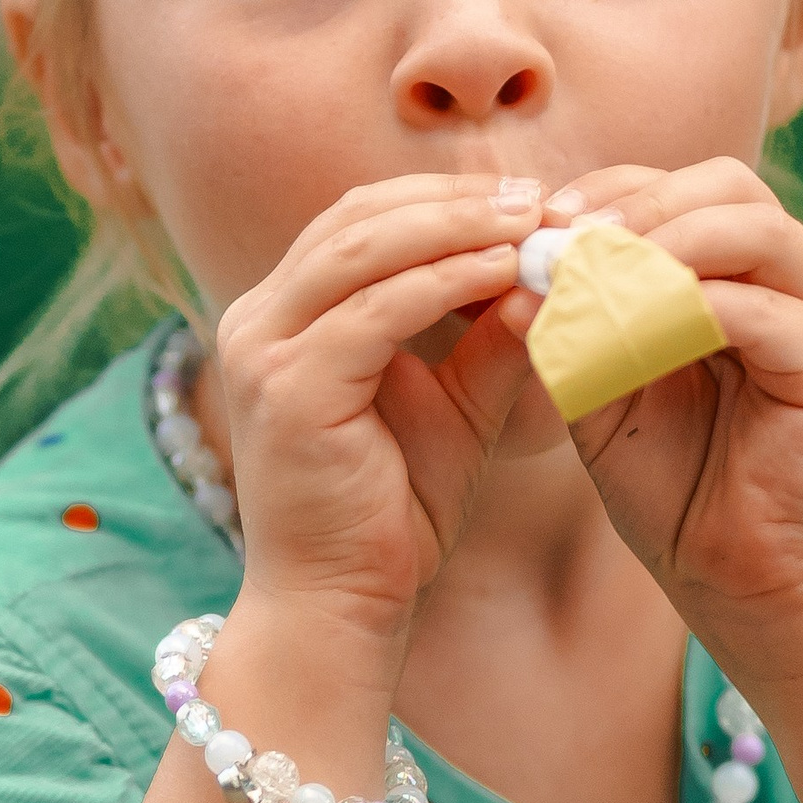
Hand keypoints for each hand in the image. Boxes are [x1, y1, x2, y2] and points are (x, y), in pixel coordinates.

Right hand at [213, 176, 537, 635]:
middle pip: (358, 216)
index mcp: (284, 316)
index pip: (360, 221)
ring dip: (455, 225)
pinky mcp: (288, 387)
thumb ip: (491, 341)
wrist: (340, 606)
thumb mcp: (455, 408)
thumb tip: (545, 271)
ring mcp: (263, 349)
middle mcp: (257, 320)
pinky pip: (377, 309)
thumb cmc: (392, 514)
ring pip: (364, 246)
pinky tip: (504, 272)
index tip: (528, 200)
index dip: (445, 199)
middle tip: (537, 197)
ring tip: (530, 222)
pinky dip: (446, 281)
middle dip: (455, 200)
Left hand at [504, 162, 802, 648]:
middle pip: (729, 185)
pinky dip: (694, 309)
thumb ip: (574, 332)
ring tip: (603, 272)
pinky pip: (767, 311)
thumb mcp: (604, 397)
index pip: (680, 191)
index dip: (610, 193)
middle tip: (572, 237)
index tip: (541, 225)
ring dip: (669, 240)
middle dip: (641, 202)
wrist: (742, 587)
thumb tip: (522, 275)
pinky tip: (636, 330)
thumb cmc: (677, 492)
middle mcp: (789, 285)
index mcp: (736, 278)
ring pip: (758, 229)